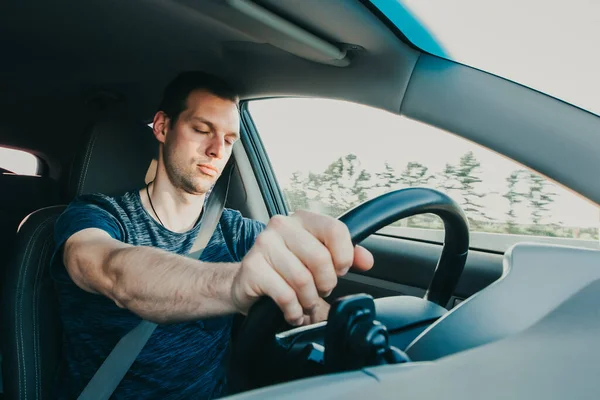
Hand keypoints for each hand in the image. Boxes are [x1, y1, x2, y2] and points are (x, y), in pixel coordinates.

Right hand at [231, 210, 373, 325]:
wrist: (246, 282)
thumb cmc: (285, 269)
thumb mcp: (316, 258)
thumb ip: (344, 256)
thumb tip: (366, 260)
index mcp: (302, 219)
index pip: (335, 230)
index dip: (344, 256)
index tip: (340, 270)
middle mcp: (281, 225)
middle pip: (320, 258)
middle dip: (326, 283)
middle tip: (320, 291)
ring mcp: (264, 245)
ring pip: (302, 279)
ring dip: (309, 300)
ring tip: (305, 303)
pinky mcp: (252, 268)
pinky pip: (285, 295)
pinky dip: (294, 310)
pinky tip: (293, 312)